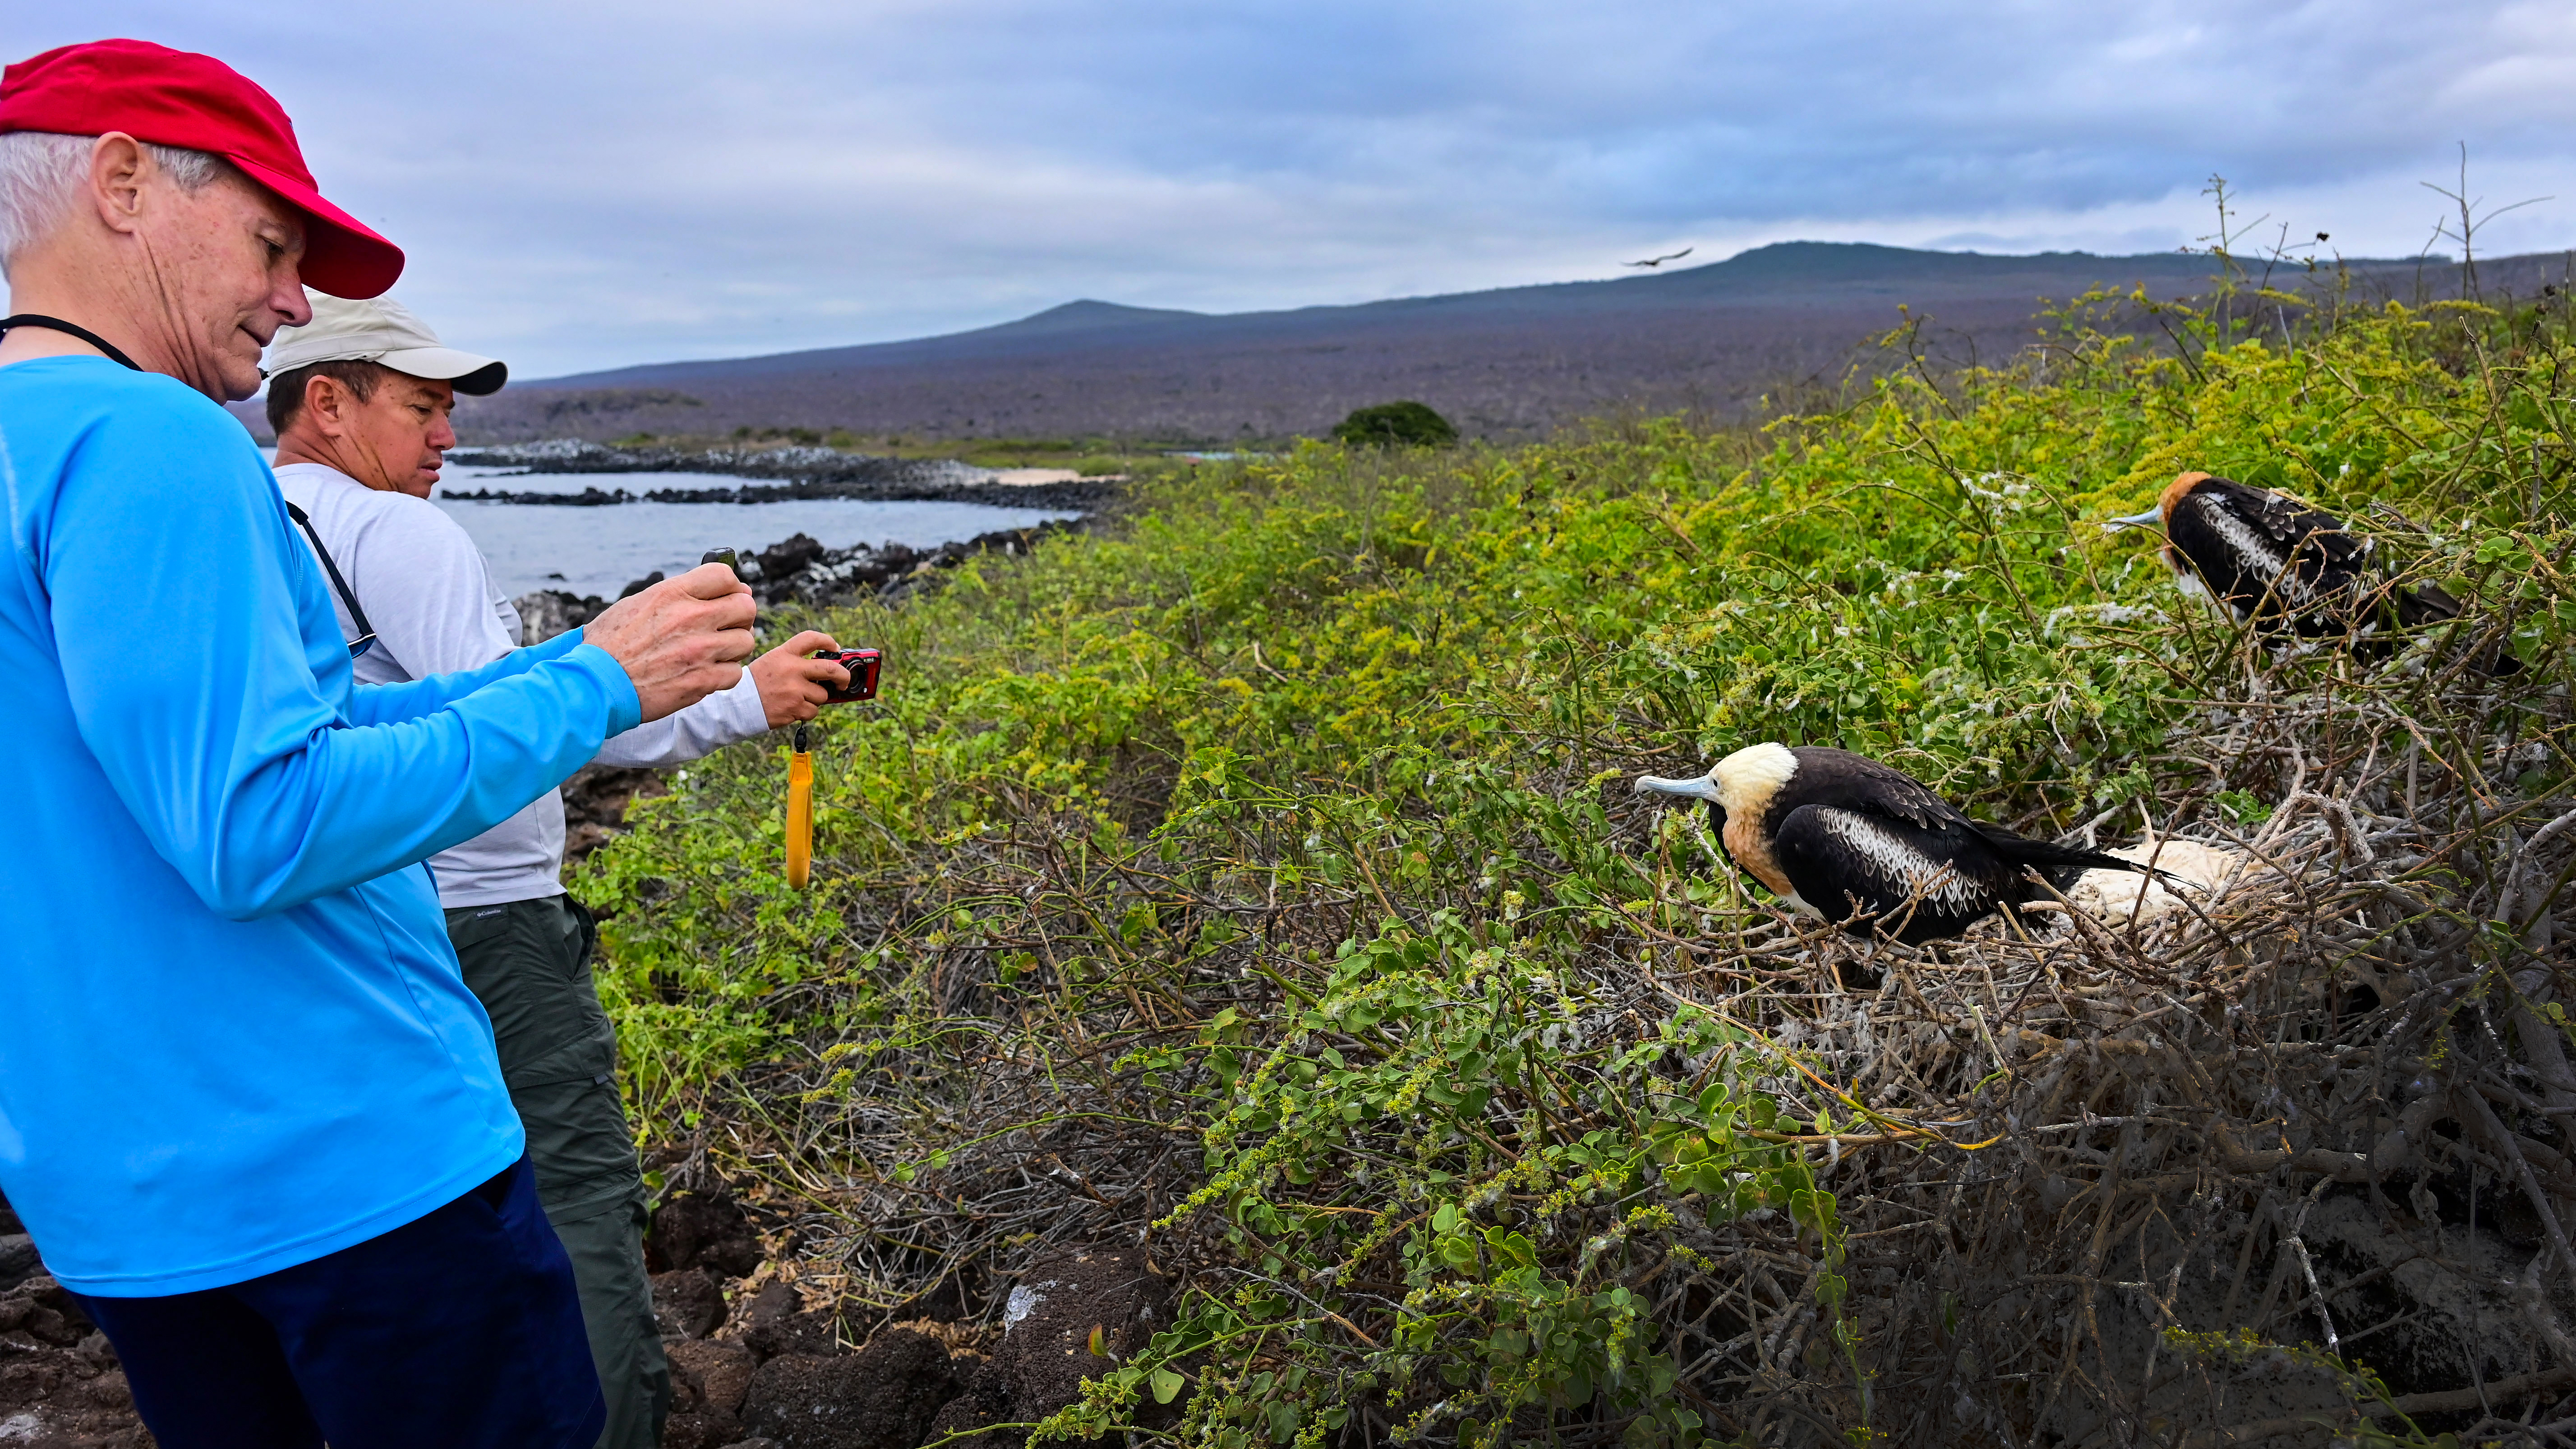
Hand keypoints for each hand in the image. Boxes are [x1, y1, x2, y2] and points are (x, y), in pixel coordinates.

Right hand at [580, 563, 756, 722]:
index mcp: (672, 593)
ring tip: (714, 653)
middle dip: (739, 617)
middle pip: (746, 607)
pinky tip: (706, 674)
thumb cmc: (611, 644)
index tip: (726, 596)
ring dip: (733, 648)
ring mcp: (700, 649)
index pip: (725, 576)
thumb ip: (677, 596)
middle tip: (726, 626)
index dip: (731, 586)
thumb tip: (715, 589)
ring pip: (746, 641)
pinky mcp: (702, 680)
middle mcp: (691, 617)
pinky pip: (735, 673)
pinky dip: (724, 675)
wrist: (594, 684)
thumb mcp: (638, 604)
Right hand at [750, 631, 854, 726]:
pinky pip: (813, 711)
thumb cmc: (757, 683)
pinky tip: (793, 708)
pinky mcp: (795, 708)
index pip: (811, 639)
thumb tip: (824, 669)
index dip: (828, 641)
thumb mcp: (772, 661)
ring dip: (815, 699)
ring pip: (822, 695)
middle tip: (843, 681)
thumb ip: (795, 661)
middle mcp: (791, 669)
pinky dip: (807, 712)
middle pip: (831, 669)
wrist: (738, 705)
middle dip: (843, 676)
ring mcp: (794, 690)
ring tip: (798, 698)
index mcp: (784, 654)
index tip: (835, 647)